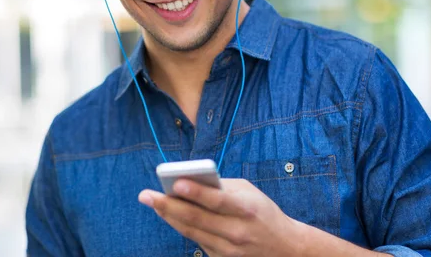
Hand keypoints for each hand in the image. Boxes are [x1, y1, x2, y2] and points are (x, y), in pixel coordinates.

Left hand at [138, 178, 303, 256]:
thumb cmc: (262, 211)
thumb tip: (189, 181)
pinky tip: (168, 214)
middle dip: (168, 205)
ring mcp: (229, 250)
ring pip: (191, 232)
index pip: (217, 201)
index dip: (196, 192)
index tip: (175, 182)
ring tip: (152, 202)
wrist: (284, 247)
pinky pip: (196, 240)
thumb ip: (221, 186)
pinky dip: (181, 226)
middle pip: (197, 219)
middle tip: (146, 195)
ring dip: (169, 216)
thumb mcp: (248, 192)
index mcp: (247, 209)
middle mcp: (237, 232)